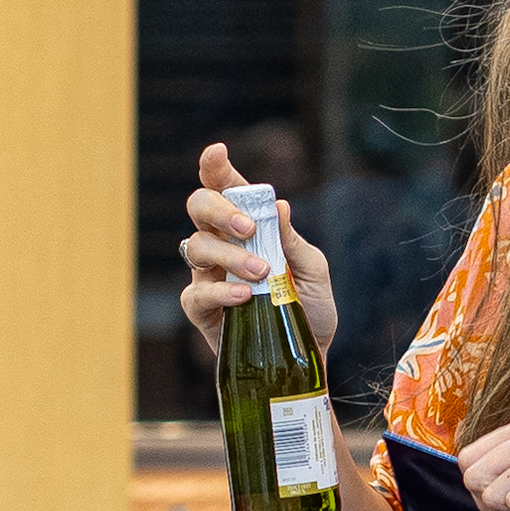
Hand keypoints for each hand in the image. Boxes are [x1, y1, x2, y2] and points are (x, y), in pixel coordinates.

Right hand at [178, 143, 337, 355]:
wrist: (307, 357)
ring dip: (229, 255)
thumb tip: (279, 206)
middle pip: (199, 208)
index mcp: (247, 228)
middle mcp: (221, 245)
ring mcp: (207, 277)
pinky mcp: (202, 312)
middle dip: (220, 210)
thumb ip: (294, 241)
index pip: (225, 189)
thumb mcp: (314, 272)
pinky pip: (195, 294)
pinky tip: (244, 297)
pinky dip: (219, 292)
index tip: (217, 152)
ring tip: (261, 274)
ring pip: (195, 246)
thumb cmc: (309, 310)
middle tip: (249, 229)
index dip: (215, 168)